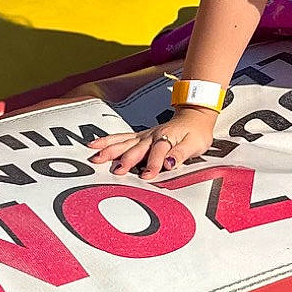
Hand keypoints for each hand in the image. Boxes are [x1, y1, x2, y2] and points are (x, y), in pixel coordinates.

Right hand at [89, 107, 217, 176]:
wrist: (195, 115)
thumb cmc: (196, 132)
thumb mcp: (195, 144)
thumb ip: (181, 154)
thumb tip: (169, 164)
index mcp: (167, 138)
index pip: (159, 152)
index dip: (153, 164)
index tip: (147, 176)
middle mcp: (152, 136)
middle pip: (136, 147)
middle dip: (126, 158)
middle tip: (116, 170)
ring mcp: (144, 135)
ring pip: (124, 142)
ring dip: (110, 149)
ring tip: (96, 157)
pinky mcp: (140, 136)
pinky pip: (121, 138)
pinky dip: (108, 141)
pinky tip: (95, 144)